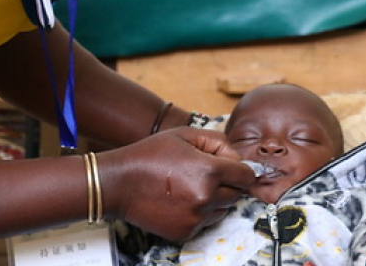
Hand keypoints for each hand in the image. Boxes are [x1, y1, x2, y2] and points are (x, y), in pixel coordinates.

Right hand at [99, 127, 254, 240]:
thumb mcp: (184, 135)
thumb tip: (238, 158)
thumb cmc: (150, 155)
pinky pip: (205, 223)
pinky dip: (199, 213)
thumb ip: (218, 142)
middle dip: (228, 184)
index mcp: (209, 171)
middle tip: (204, 174)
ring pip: (223, 210)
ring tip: (190, 187)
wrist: (119, 184)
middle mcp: (206, 197)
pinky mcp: (185, 232)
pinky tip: (180, 200)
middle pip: (237, 194)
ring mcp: (196, 218)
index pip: (246, 176)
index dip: (241, 170)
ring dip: (215, 200)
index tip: (233, 169)